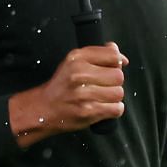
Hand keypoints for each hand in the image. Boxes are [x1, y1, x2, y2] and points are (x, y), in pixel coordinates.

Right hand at [9, 43, 128, 146]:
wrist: (42, 109)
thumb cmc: (62, 85)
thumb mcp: (74, 62)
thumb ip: (99, 55)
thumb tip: (123, 59)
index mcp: (77, 58)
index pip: (113, 55)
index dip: (117, 63)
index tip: (111, 68)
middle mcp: (79, 74)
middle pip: (118, 76)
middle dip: (114, 82)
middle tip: (102, 86)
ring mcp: (84, 94)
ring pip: (119, 93)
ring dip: (113, 97)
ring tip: (101, 98)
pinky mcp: (88, 111)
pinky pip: (117, 109)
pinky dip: (113, 110)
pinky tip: (102, 108)